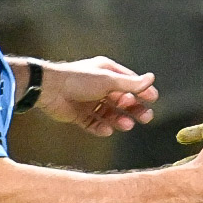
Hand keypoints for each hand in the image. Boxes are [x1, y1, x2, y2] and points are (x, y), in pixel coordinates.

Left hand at [38, 57, 158, 136]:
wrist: (49, 88)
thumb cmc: (80, 79)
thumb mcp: (108, 80)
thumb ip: (131, 84)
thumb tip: (151, 78)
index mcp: (107, 73)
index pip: (129, 83)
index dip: (141, 91)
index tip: (153, 100)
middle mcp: (99, 86)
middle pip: (122, 100)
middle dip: (134, 109)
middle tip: (146, 118)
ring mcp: (89, 101)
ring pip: (110, 114)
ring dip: (119, 120)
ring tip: (126, 125)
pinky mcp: (79, 115)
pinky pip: (94, 123)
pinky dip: (101, 127)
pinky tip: (107, 129)